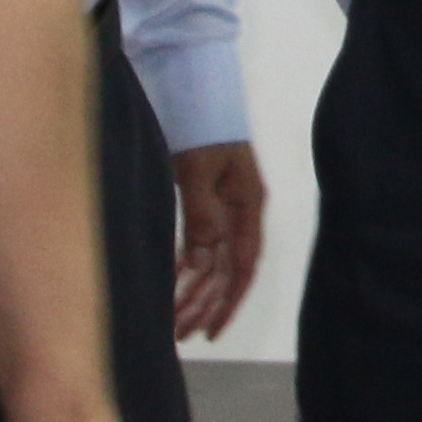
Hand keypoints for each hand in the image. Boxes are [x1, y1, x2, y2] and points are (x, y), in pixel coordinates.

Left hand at [171, 143, 267, 341]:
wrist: (195, 88)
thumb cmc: (201, 125)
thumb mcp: (198, 169)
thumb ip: (201, 215)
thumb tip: (202, 265)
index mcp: (248, 205)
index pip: (243, 266)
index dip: (229, 302)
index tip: (211, 330)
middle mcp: (241, 211)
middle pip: (227, 269)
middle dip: (205, 303)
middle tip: (181, 333)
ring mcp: (225, 205)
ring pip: (212, 259)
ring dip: (195, 289)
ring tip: (175, 318)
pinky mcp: (207, 198)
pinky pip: (200, 241)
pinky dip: (187, 263)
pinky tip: (173, 280)